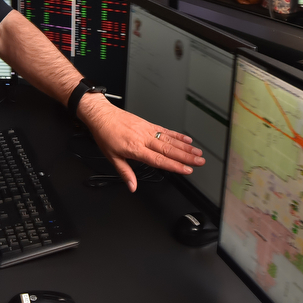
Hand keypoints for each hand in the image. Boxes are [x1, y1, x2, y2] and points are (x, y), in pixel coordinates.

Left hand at [77, 93, 203, 191]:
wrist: (102, 116)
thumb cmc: (106, 135)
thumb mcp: (112, 157)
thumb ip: (125, 173)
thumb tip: (132, 186)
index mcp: (136, 148)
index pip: (159, 160)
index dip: (174, 166)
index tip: (187, 170)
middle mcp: (144, 139)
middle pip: (169, 150)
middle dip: (186, 157)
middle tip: (200, 161)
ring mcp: (148, 131)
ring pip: (170, 140)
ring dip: (185, 147)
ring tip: (198, 152)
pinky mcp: (149, 125)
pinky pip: (165, 131)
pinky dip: (177, 135)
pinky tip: (187, 139)